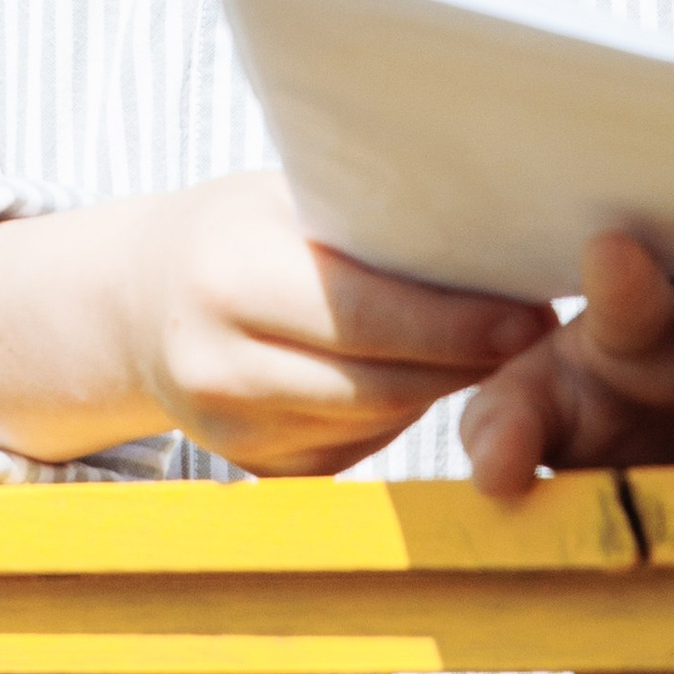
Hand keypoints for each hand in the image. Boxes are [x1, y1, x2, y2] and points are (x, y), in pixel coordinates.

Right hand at [0, 171, 553, 474]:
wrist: (137, 303)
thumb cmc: (233, 231)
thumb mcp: (281, 202)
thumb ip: (361, 225)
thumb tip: (483, 231)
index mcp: (225, 281)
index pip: (361, 314)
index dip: (453, 324)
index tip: (530, 316)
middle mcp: (220, 368)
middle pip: (377, 383)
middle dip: (467, 362)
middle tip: (536, 332)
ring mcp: (233, 434)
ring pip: (376, 423)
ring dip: (444, 390)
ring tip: (499, 347)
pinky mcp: (259, 471)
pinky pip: (357, 450)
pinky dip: (401, 415)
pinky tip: (425, 374)